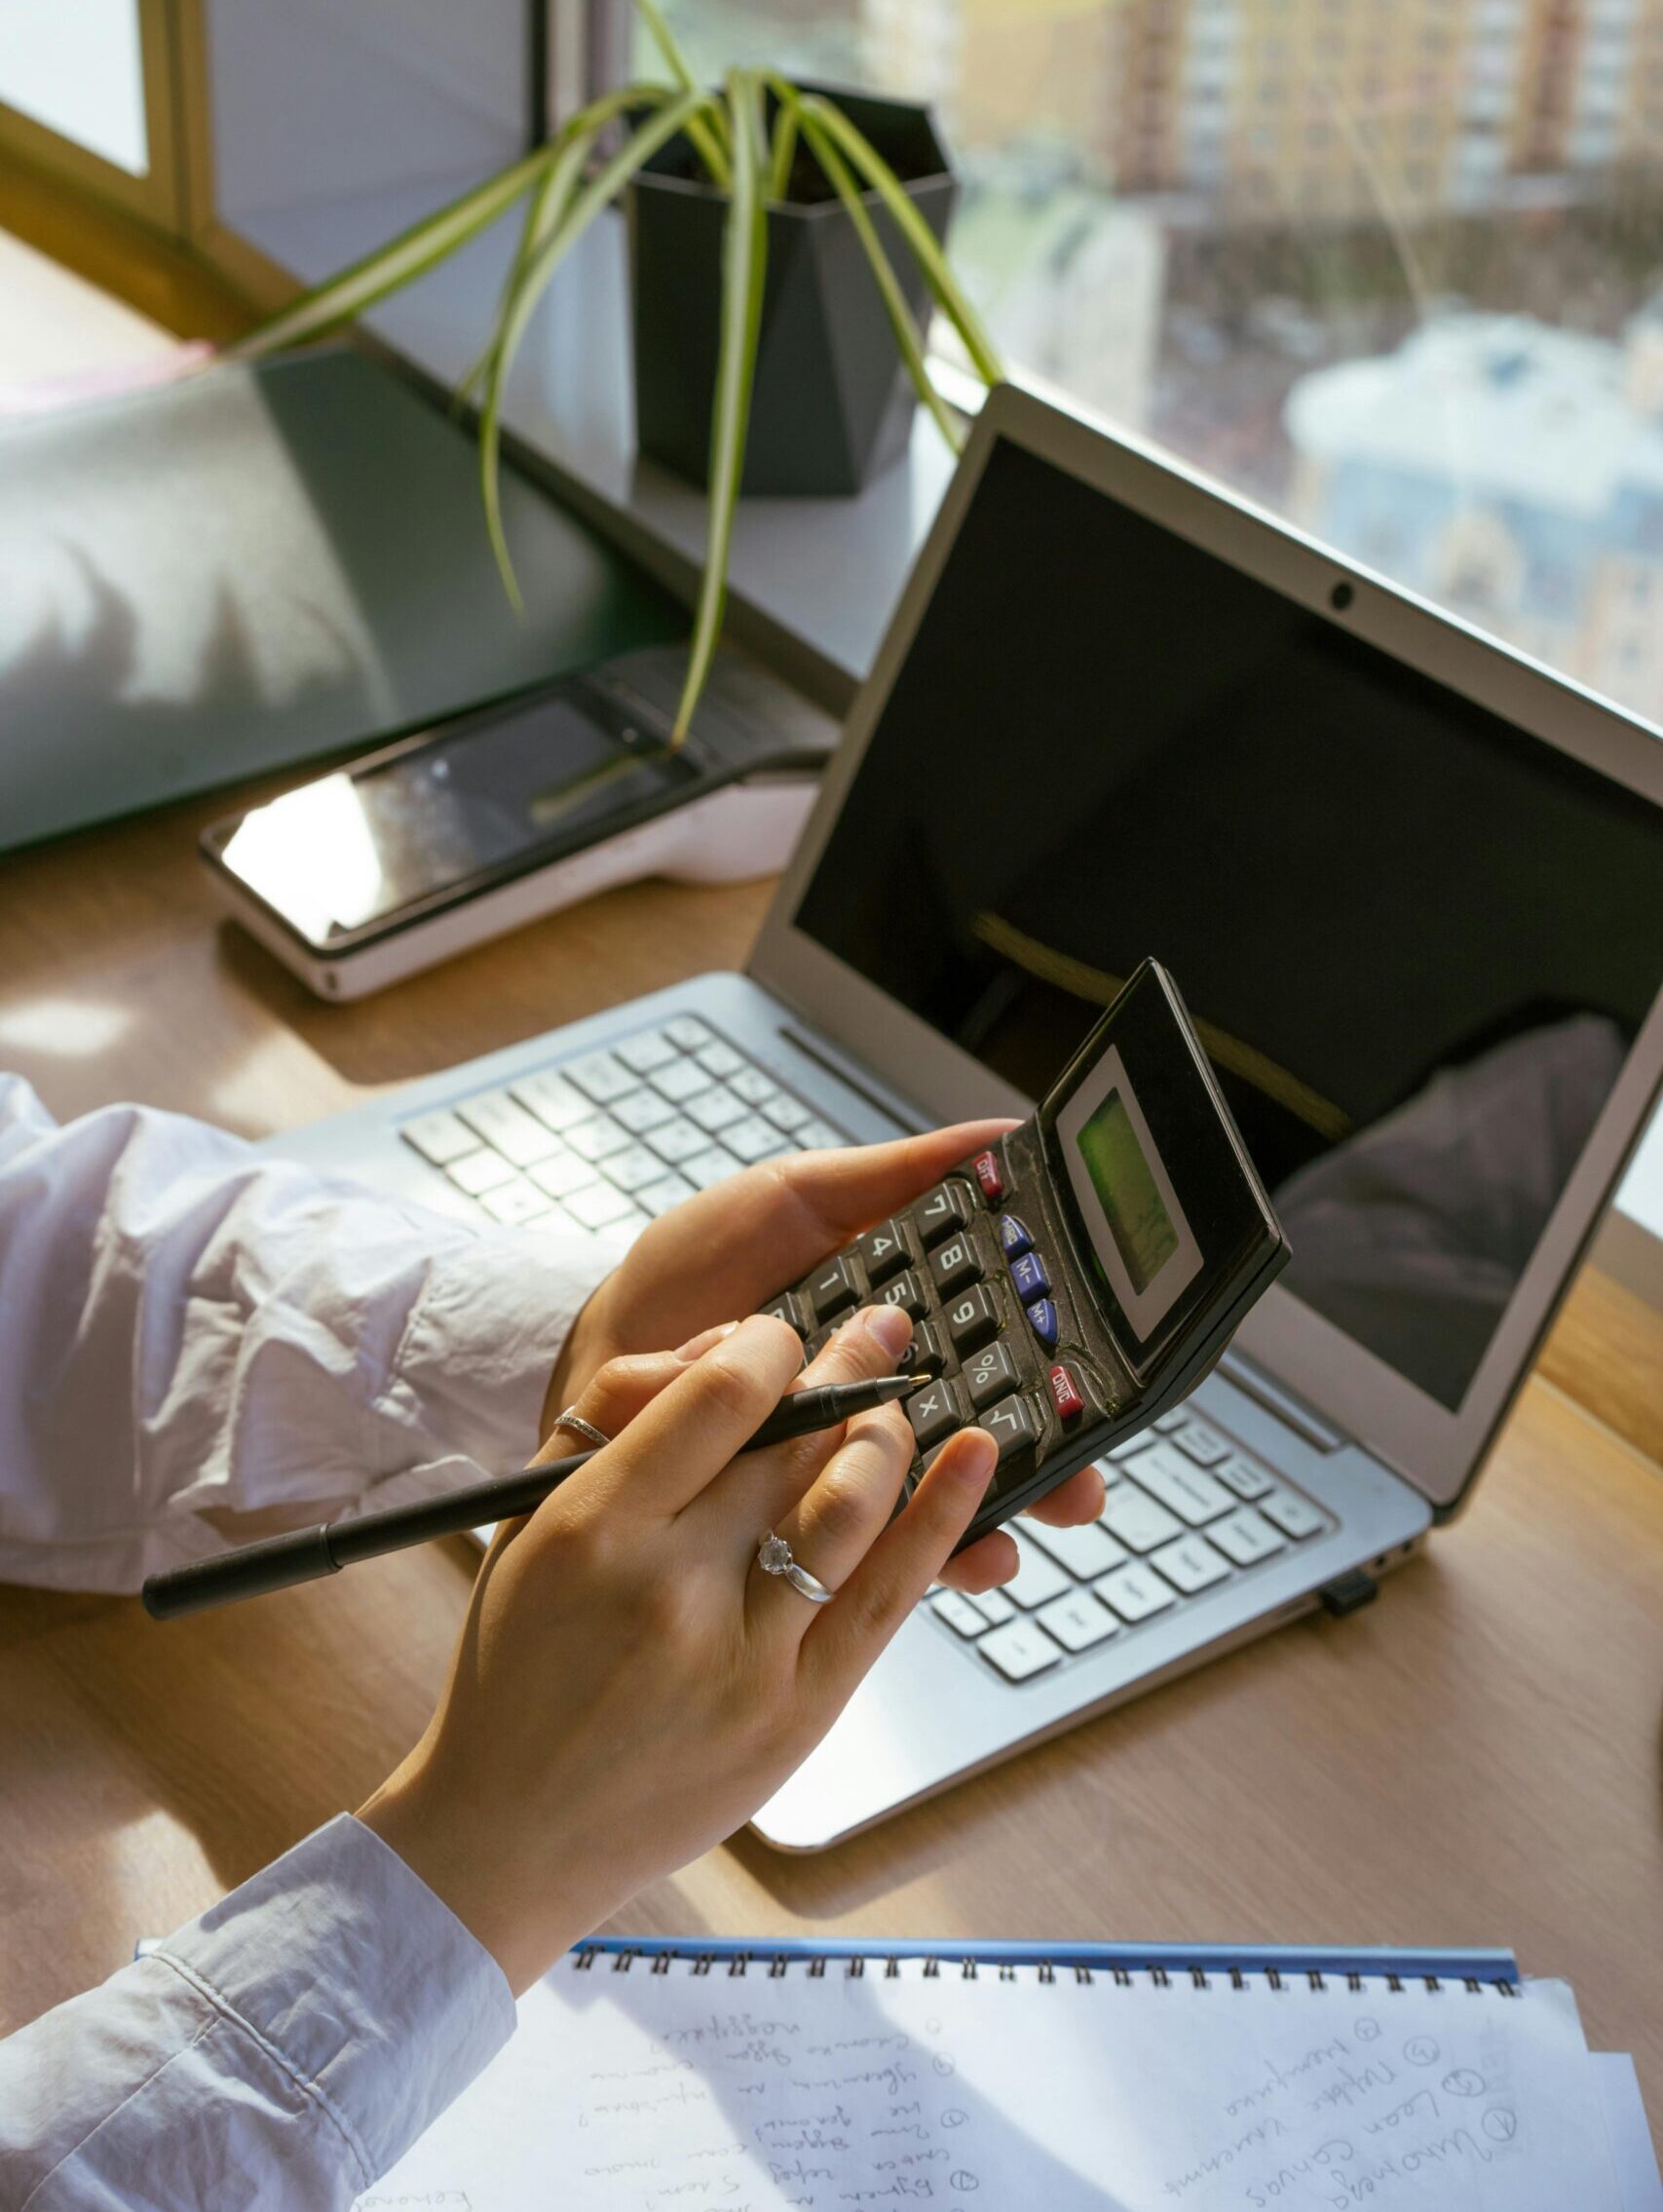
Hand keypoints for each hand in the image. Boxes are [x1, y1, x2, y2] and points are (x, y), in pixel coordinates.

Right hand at [361, 1310, 998, 1993]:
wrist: (512, 1832)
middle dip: (845, 1370)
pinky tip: (975, 1457)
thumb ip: (617, 1421)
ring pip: (851, 1505)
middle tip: (874, 1331)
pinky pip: (890, 1597)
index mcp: (595, 1527)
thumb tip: (728, 1349)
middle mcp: (672, 1588)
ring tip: (896, 1398)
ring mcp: (745, 1658)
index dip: (771, 1346)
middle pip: (793, 1443)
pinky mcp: (798, 1715)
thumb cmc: (516, 1665)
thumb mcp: (529, 1523)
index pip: (719, 1396)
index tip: (782, 1336)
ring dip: (889, 1433)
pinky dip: (943, 1517)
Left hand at [545, 1123, 1103, 1589]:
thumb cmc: (688, 1276)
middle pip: (984, 1439)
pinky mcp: (790, 1523)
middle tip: (1082, 1480)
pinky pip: (858, 1550)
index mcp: (893, 1331)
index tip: (1092, 1378)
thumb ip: (891, 1178)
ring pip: (935, 1505)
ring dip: (986, 1521)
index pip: (995, 1352)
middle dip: (1045, 1464)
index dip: (1049, 1367)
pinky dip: (904, 1559)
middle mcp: (877, 1405)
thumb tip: (1000, 1136)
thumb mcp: (792, 1201)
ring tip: (1019, 1527)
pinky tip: (946, 1555)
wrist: (596, 1349)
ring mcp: (836, 1469)